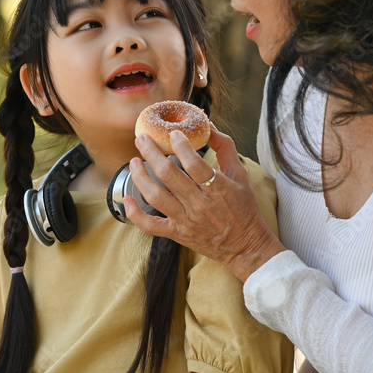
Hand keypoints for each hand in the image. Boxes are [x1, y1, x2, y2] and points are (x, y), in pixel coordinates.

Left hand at [123, 125, 285, 281]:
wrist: (245, 246)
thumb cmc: (243, 208)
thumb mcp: (241, 174)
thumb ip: (225, 148)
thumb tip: (208, 126)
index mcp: (218, 188)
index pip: (195, 164)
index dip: (181, 146)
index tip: (172, 133)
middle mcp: (199, 204)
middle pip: (169, 175)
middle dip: (152, 153)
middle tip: (142, 139)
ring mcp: (186, 219)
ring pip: (156, 196)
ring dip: (141, 177)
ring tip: (134, 162)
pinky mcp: (177, 232)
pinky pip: (150, 225)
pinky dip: (135, 214)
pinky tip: (127, 198)